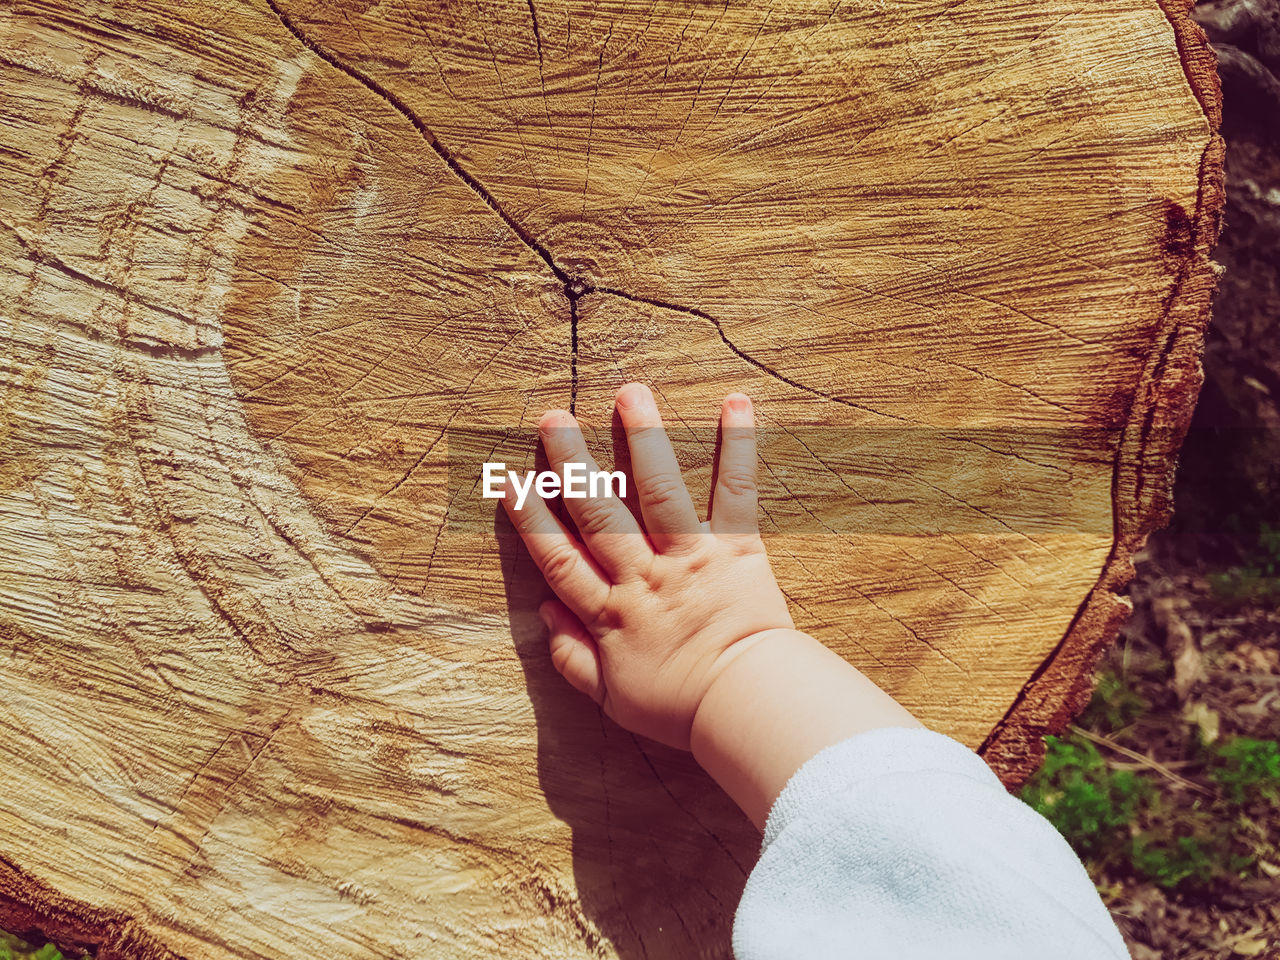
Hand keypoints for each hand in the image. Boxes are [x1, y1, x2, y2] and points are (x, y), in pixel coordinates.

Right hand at [502, 382, 793, 749]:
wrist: (745, 708)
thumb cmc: (681, 709)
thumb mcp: (611, 699)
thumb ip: (572, 657)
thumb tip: (544, 613)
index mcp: (610, 612)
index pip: (559, 559)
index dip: (532, 520)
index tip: (510, 482)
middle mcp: (643, 575)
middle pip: (599, 512)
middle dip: (573, 463)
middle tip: (553, 418)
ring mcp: (689, 557)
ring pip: (657, 490)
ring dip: (643, 438)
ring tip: (629, 393)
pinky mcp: (736, 548)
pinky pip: (734, 492)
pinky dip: (737, 447)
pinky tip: (734, 404)